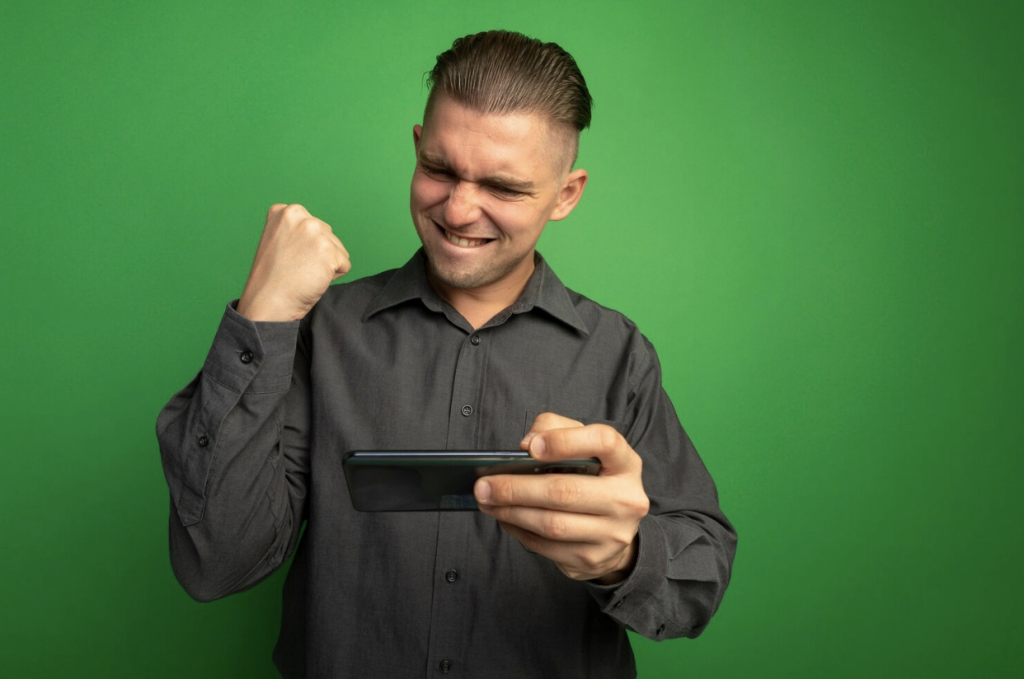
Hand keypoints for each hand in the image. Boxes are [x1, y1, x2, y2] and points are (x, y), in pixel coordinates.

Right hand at [236, 204, 350, 320]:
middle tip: (296, 268)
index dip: (306, 248)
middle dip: (318, 255)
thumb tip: (322, 232)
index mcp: (285, 211)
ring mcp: (314, 231)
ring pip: (338, 250)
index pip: (315, 227)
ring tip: (303, 274)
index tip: (288, 257)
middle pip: (329, 236)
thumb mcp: (278, 241)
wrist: (266, 302)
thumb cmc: (272, 279)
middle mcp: (299, 215)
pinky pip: (344, 265)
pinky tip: (312, 279)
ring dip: (326, 266)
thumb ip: (297, 231)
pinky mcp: (328, 249)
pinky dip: (333, 277)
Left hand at [475, 413, 649, 583]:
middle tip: (484, 484)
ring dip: (511, 512)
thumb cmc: (594, 479)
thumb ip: (555, 429)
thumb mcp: (583, 446)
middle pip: (565, 491)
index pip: (604, 442)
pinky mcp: (592, 559)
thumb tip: (526, 445)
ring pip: (552, 524)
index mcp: (625, 464)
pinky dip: (519, 531)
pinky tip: (504, 518)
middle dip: (516, 488)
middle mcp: (625, 499)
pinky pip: (546, 547)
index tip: (531, 448)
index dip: (566, 441)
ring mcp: (611, 534)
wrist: (616, 531)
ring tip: (487, 501)